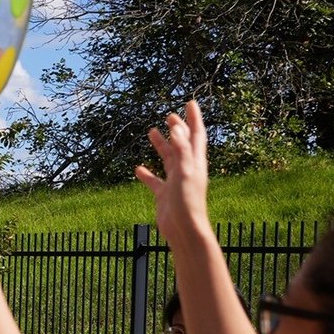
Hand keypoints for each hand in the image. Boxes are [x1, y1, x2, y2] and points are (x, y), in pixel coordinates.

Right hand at [135, 101, 209, 238]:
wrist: (184, 230)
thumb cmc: (188, 202)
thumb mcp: (185, 171)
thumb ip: (181, 149)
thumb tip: (176, 127)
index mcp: (196, 162)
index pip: (196, 135)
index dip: (194, 118)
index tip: (190, 103)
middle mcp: (187, 169)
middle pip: (182, 144)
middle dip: (177, 129)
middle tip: (169, 115)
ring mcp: (176, 182)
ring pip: (167, 159)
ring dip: (161, 146)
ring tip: (151, 132)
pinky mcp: (165, 194)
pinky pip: (155, 181)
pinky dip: (147, 174)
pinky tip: (138, 169)